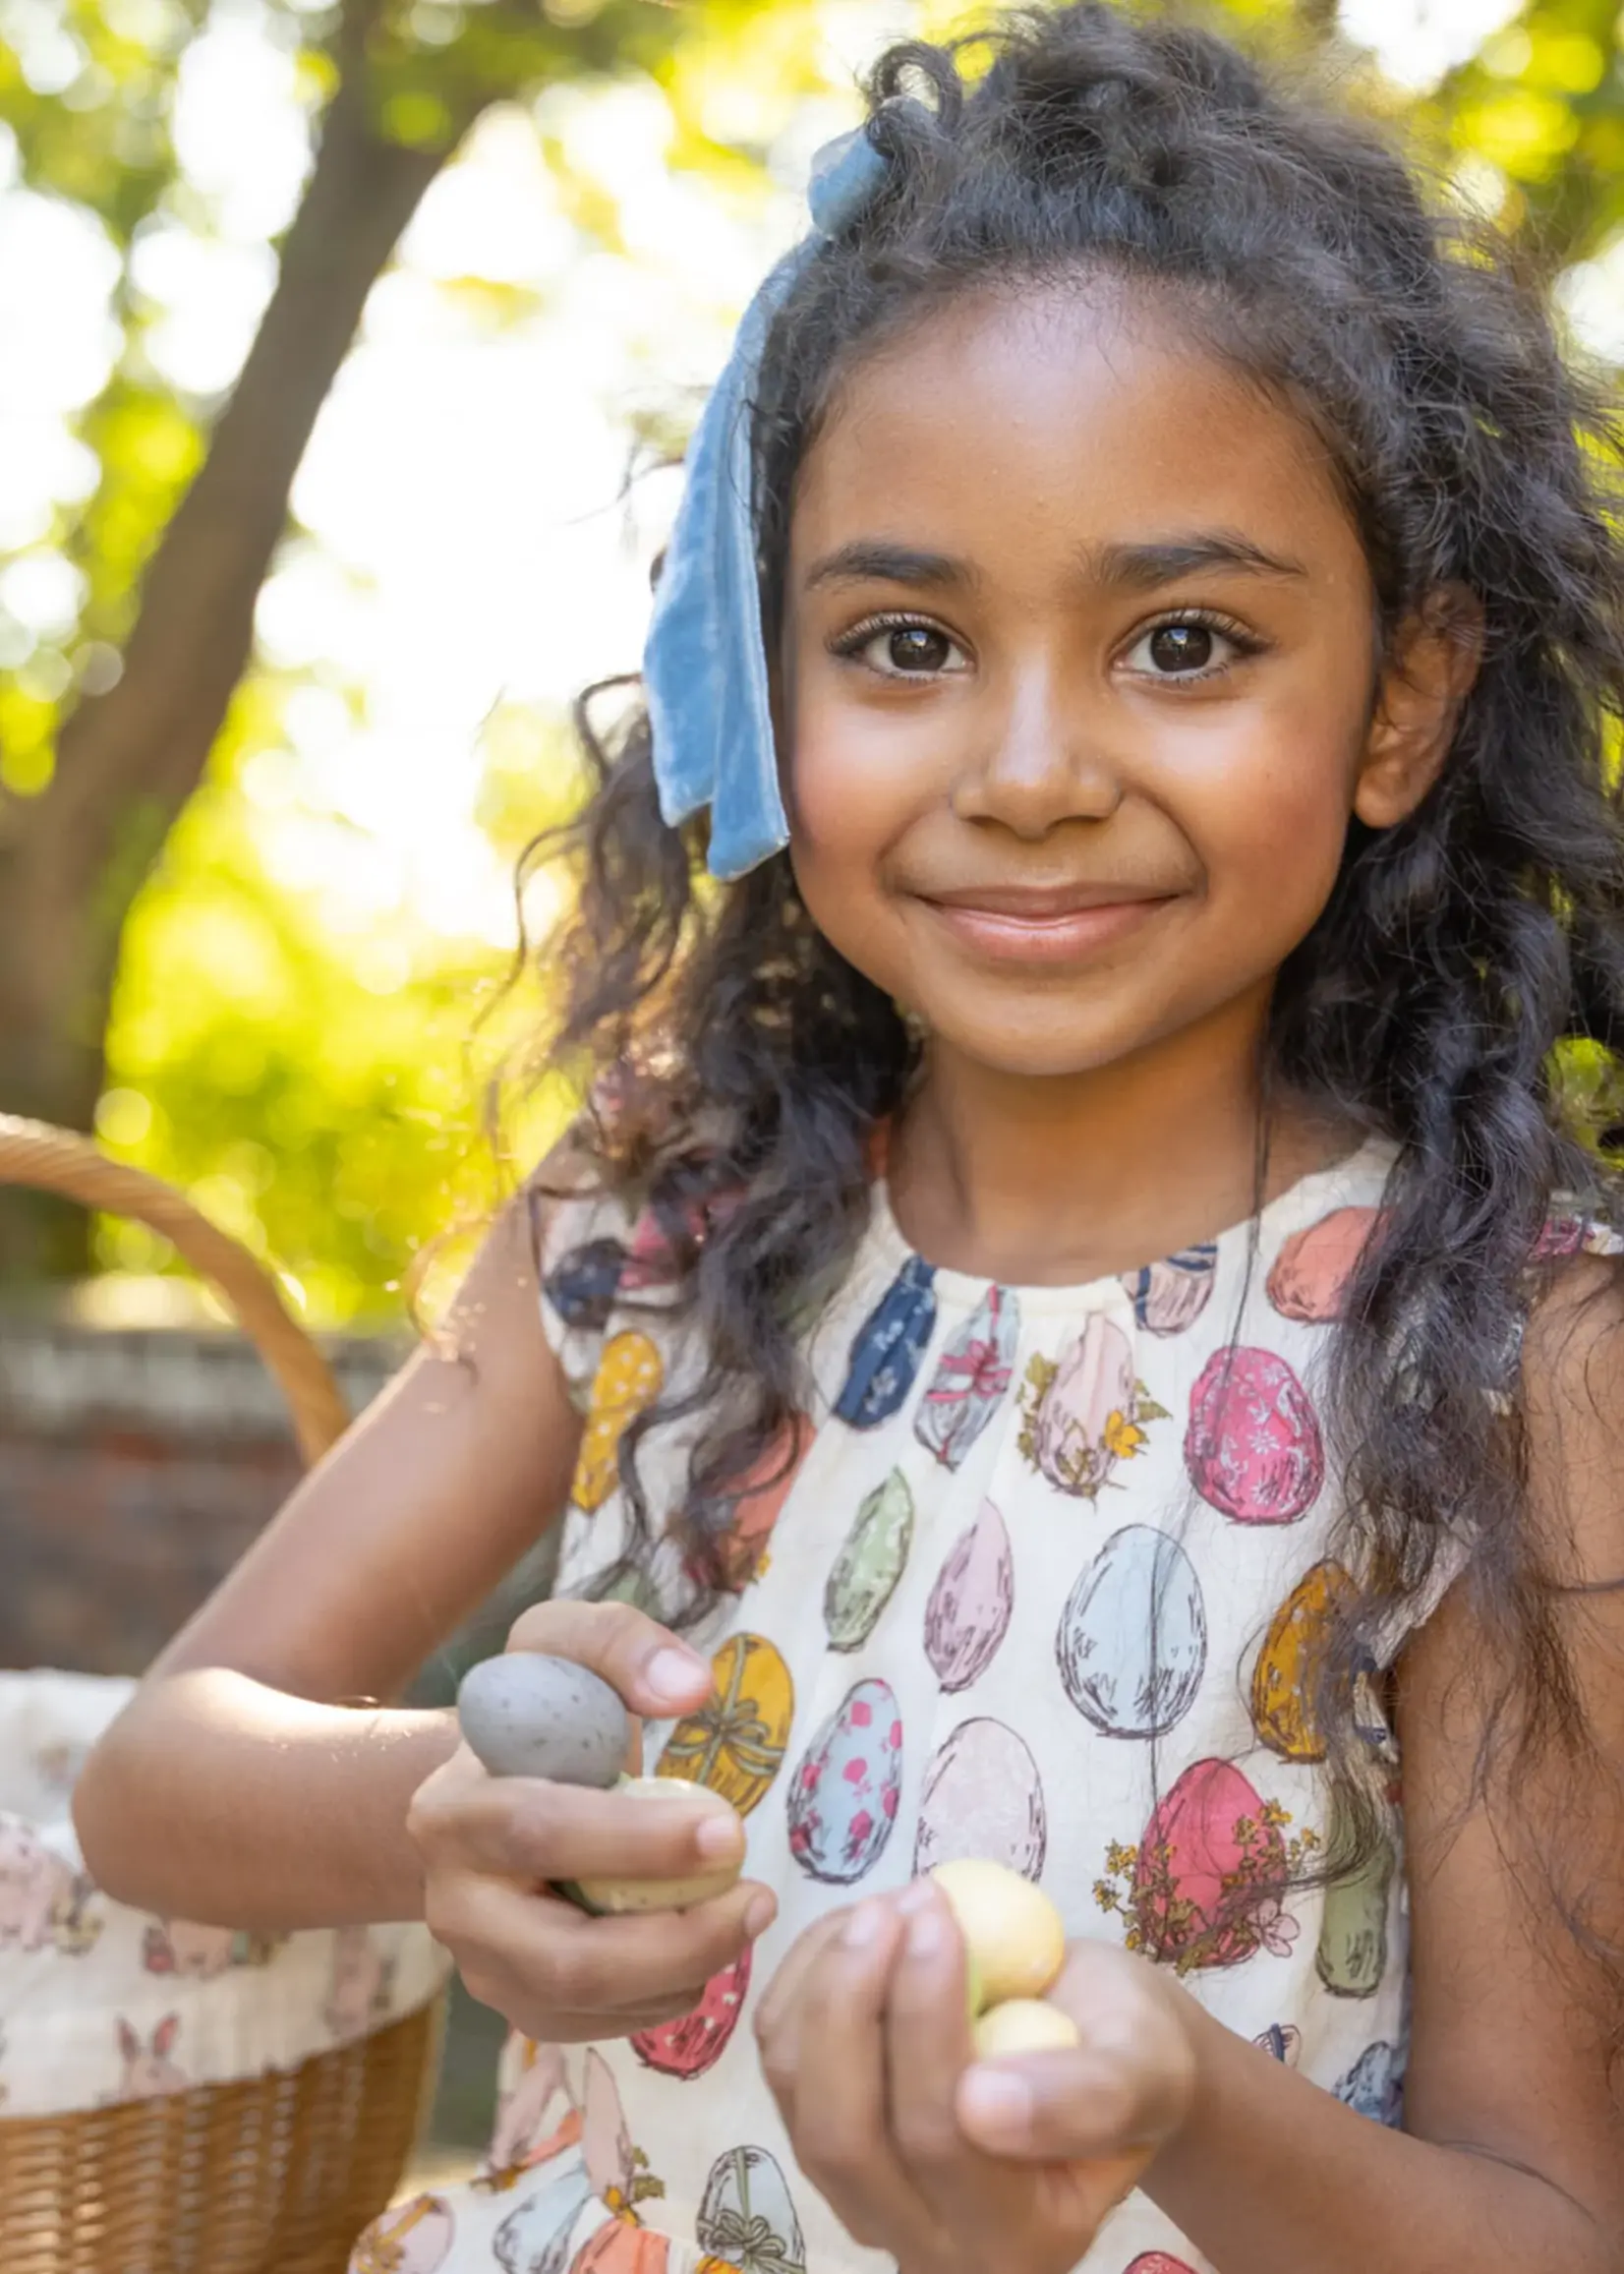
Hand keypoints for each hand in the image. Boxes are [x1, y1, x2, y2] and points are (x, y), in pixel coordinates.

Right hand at [407, 1601, 776, 2040]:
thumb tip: (689, 1689)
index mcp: (454, 1808)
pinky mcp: (517, 2005)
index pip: (538, 1832)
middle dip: (674, 1938)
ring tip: (746, 1915)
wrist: (492, 1787)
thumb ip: (620, 1645)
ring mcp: (482, 1966)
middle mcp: (454, 1902)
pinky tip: (707, 1948)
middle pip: (563, 1956)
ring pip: (584, 2005)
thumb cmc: (540, 1715)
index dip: (637, 1840)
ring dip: (683, 1971)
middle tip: (756, 1898)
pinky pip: (595, 2027)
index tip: (728, 1828)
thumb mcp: (564, 1648)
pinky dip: (663, 1997)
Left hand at [755, 1880, 1194, 2273]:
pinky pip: (778, 2054)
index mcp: (1017, 2242)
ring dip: (827, 1978)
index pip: (942, 2138)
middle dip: (852, 2001)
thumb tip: (983, 2109)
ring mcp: (861, 2196)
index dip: (925, 2019)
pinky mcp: (820, 2134)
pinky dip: (806, 1975)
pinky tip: (863, 1926)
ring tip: (892, 1902)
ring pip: (796, 2094)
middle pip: (843, 2135)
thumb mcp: (1147, 2065)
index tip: (940, 1913)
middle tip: (897, 1903)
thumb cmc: (1131, 2052)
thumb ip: (1088, 2098)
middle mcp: (925, 2242)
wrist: (1099, 2049)